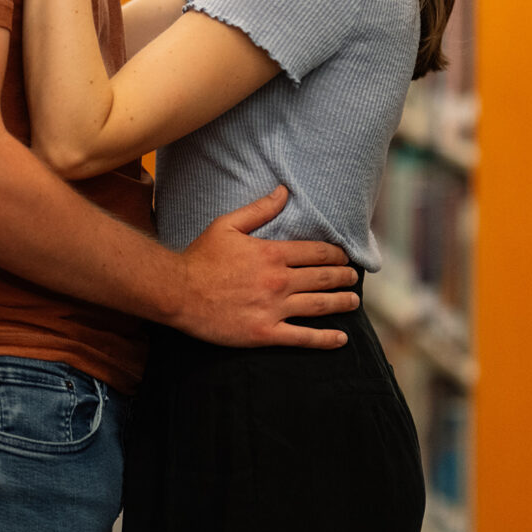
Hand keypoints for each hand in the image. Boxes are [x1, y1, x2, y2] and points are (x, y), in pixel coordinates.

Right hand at [170, 187, 360, 348]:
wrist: (177, 292)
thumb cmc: (200, 257)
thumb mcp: (227, 225)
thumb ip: (260, 210)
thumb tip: (284, 191)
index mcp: (272, 254)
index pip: (316, 252)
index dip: (336, 255)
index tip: (345, 257)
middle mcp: (278, 281)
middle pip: (323, 278)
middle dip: (344, 277)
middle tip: (354, 278)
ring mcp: (273, 309)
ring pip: (319, 306)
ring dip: (341, 303)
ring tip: (353, 302)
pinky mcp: (265, 333)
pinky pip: (302, 338)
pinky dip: (325, 339)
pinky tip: (341, 339)